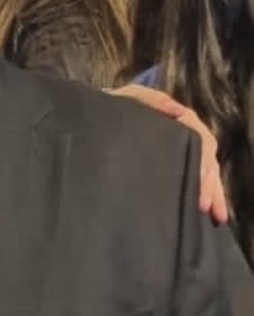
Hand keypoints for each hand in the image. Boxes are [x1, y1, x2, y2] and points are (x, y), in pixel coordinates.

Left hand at [110, 84, 227, 223]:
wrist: (100, 118)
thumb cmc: (117, 107)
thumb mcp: (130, 99)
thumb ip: (152, 101)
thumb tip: (179, 111)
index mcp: (179, 120)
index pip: (199, 138)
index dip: (202, 159)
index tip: (201, 180)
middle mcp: (185, 137)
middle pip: (206, 160)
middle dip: (209, 184)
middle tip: (205, 207)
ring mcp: (179, 152)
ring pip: (204, 173)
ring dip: (212, 193)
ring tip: (216, 216)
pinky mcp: (172, 165)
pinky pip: (193, 180)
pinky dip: (203, 195)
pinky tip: (209, 214)